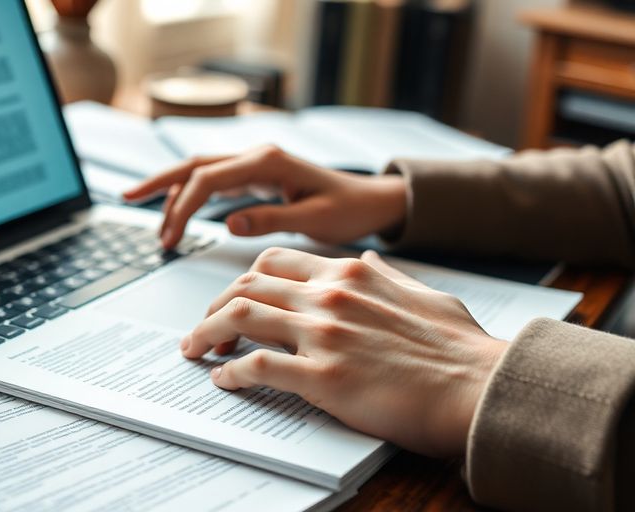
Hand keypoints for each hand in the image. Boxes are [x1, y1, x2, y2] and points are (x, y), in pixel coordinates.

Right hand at [123, 146, 407, 248]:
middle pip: (194, 165)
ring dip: (172, 190)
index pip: (207, 180)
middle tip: (128, 199)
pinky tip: (177, 210)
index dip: (182, 207)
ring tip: (151, 218)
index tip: (169, 237)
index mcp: (268, 163)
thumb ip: (272, 219)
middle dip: (159, 183)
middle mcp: (257, 156)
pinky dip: (191, 193)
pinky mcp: (256, 176)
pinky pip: (214, 180)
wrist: (372, 201)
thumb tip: (229, 222)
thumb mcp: (315, 220)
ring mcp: (255, 164)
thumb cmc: (350, 210)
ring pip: (200, 170)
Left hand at [180, 249, 507, 455]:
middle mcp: (330, 295)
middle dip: (215, 306)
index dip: (245, 281)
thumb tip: (373, 264)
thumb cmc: (460, 349)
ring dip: (207, 333)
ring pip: (240, 317)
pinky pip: (256, 367)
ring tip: (195, 351)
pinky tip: (225, 381)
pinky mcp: (323, 376)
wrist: (483, 387)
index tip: (233, 299)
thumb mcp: (422, 293)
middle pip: (247, 285)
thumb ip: (387, 277)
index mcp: (351, 272)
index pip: (275, 261)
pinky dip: (231, 372)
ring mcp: (324, 333)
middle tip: (203, 328)